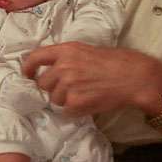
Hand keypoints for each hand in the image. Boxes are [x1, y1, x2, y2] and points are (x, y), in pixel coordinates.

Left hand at [22, 42, 161, 117]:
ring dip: (65, 99)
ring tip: (86, 93)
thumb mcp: (86, 50)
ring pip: (54, 99)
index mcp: (66, 50)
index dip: (28, 68)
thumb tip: (49, 69)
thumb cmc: (115, 62)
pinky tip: (90, 102)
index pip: (36, 57)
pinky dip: (75, 110)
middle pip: (43, 83)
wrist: (134, 77)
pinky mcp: (75, 103)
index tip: (28, 75)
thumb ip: (66, 57)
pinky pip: (66, 111)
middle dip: (54, 88)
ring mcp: (68, 85)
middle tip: (73, 87)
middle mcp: (63, 66)